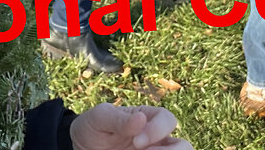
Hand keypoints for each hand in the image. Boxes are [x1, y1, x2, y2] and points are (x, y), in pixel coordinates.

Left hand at [70, 104, 190, 149]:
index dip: (157, 130)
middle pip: (184, 146)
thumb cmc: (92, 128)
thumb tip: (140, 119)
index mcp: (148, 118)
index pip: (167, 120)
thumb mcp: (98, 118)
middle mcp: (157, 139)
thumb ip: (118, 118)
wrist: (81, 148)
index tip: (137, 142)